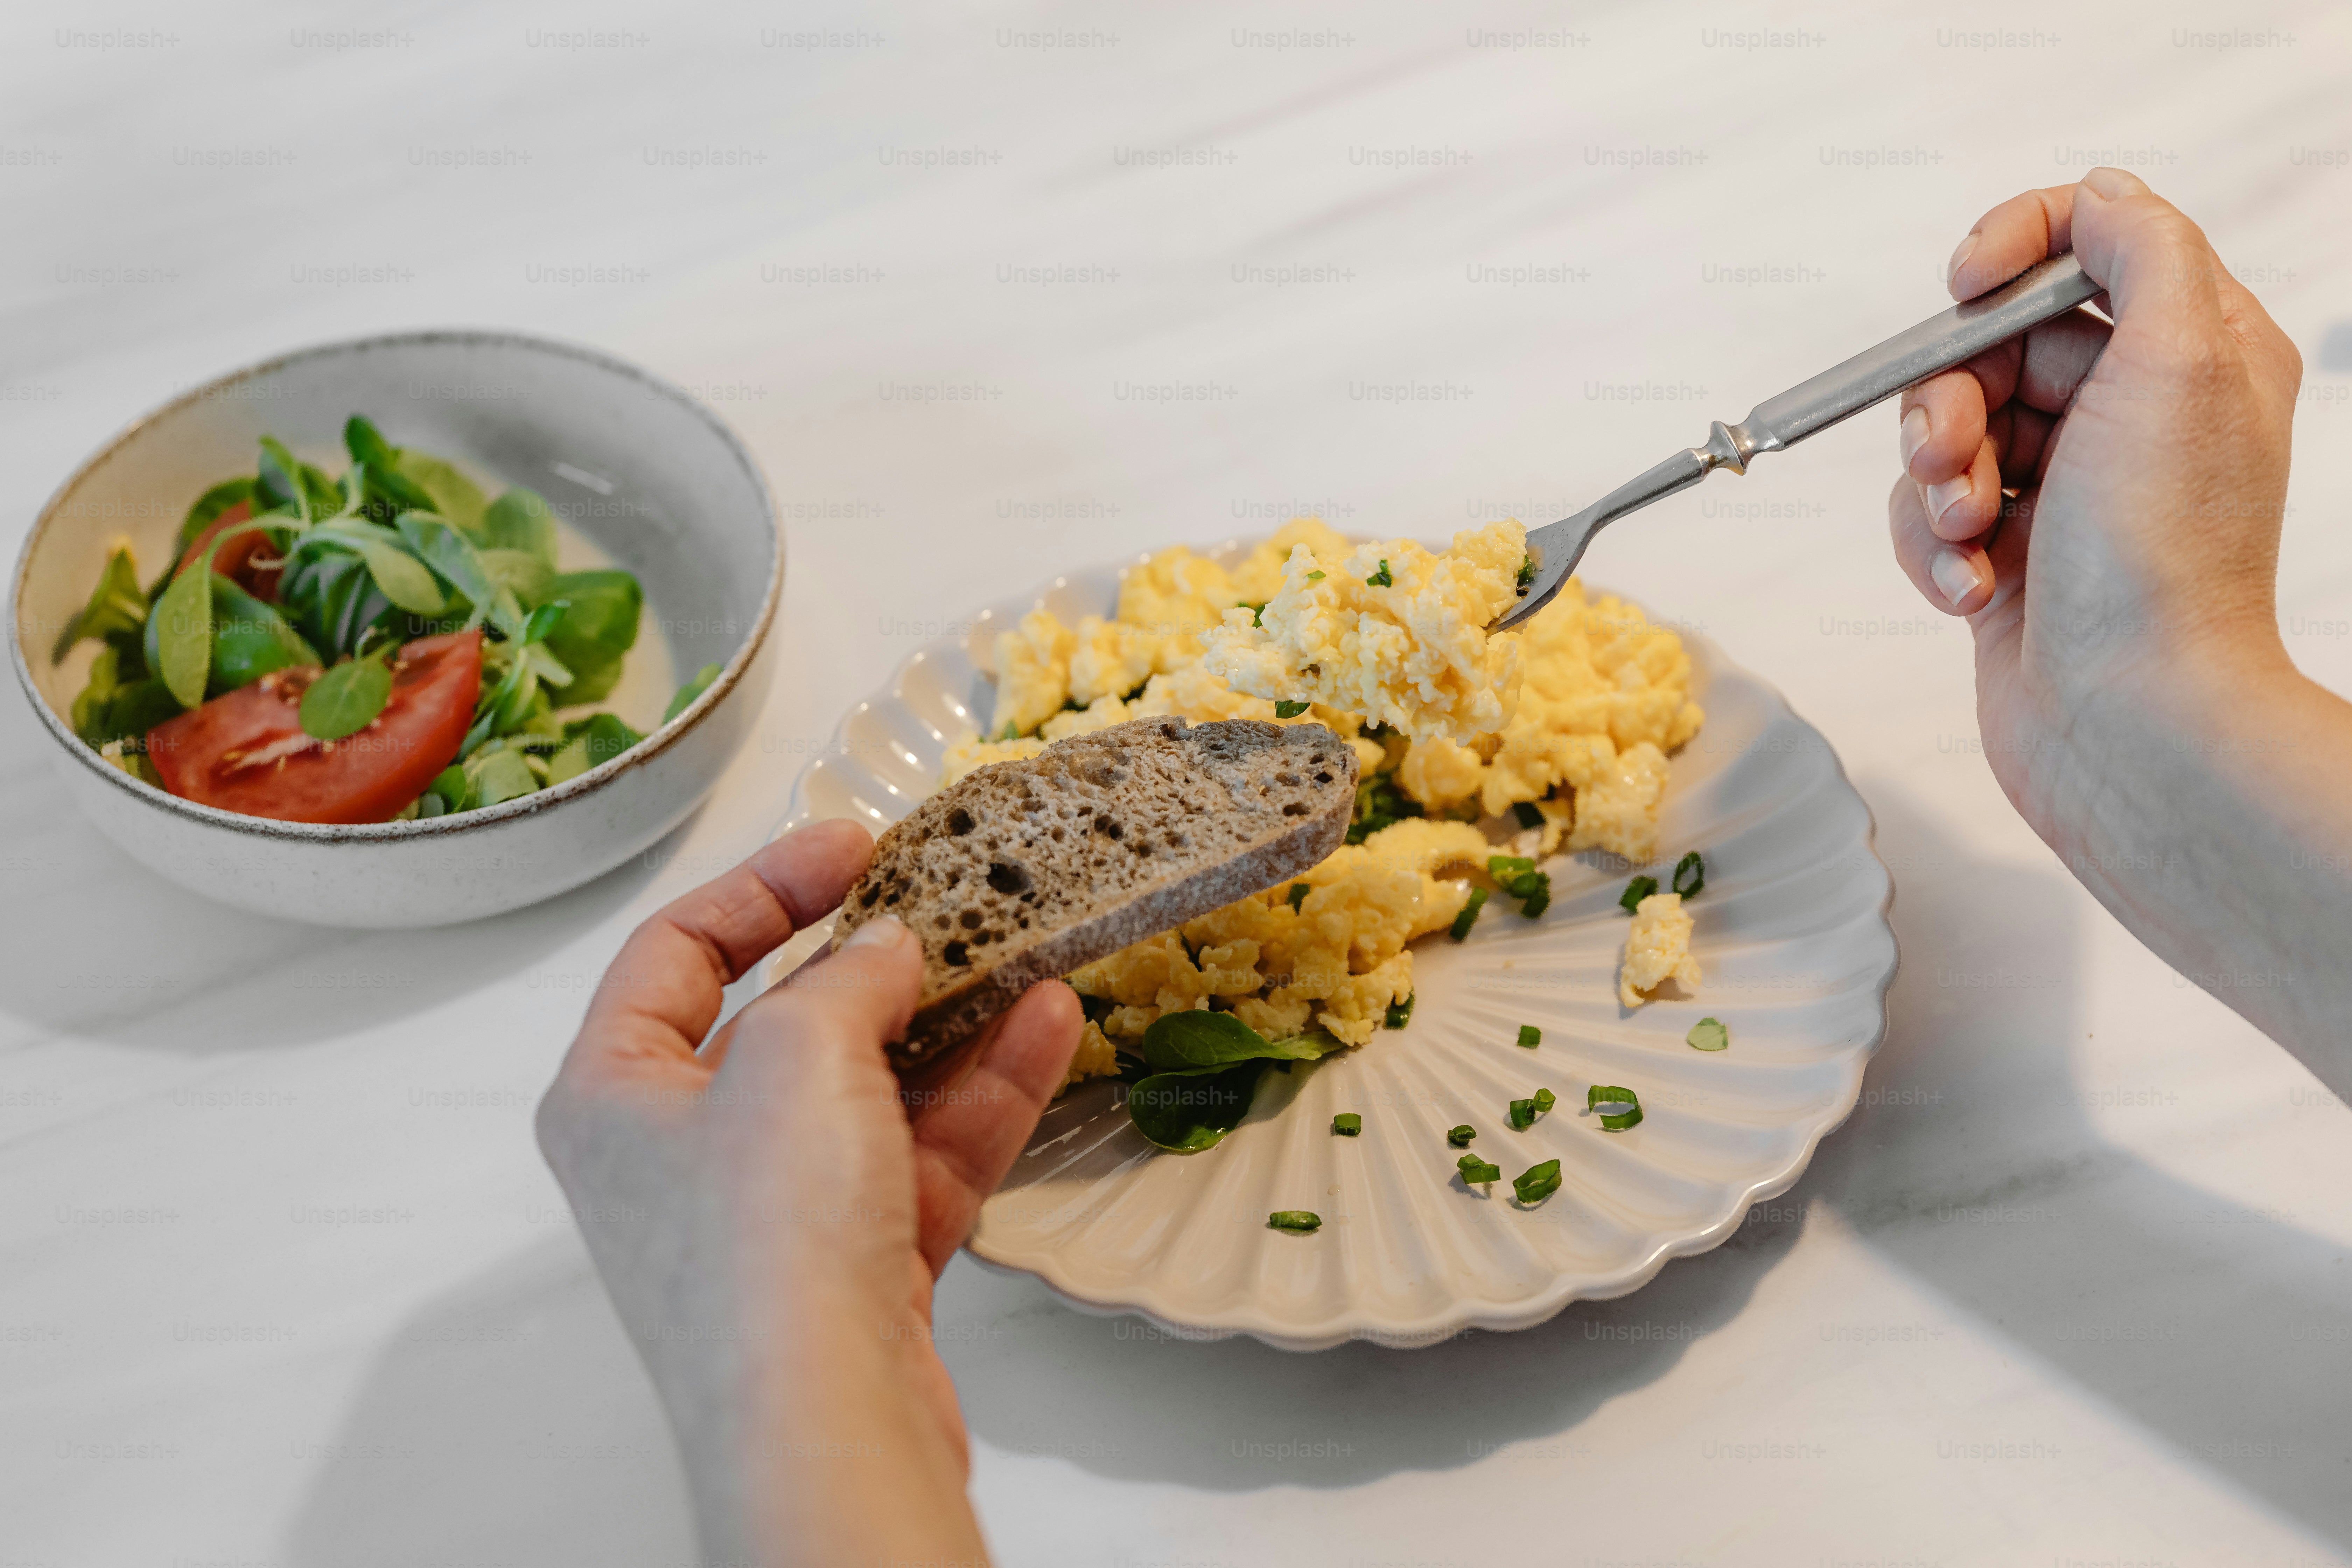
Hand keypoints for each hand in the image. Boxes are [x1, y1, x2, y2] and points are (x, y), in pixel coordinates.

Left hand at [536, 820, 1080, 1566]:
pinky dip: (981, 1095)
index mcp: (613, 1094)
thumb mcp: (800, 1052)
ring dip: (953, 1022)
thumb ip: (845, 978)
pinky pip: (920, 1155)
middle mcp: (679, 1155)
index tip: (853, 847)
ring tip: (1029, 951)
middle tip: (950, 900)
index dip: (765, 885)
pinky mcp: (853, 1267)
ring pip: (869, 1090)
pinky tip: (1044, 1029)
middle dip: (876, 962)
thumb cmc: (768, 1242)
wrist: (826, 1423)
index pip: (674, 950)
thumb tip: (884, 947)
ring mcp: (770, 1215)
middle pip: (782, 1022)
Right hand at [1888, 166, 2303, 832]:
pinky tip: (1971, 588)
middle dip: (1949, 397)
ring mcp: (2067, 488)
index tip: (1963, 284)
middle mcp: (2131, 413)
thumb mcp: (2183, 358)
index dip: (2011, 246)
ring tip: (1965, 533)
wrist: (2128, 720)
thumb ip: (2142, 249)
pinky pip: (1926, 515)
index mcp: (2193, 353)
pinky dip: (1931, 548)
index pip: (2085, 244)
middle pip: (1991, 344)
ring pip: (1945, 432)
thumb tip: (2097, 196)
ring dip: (1931, 482)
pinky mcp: (2007, 554)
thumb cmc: (2160, 559)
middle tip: (1952, 455)